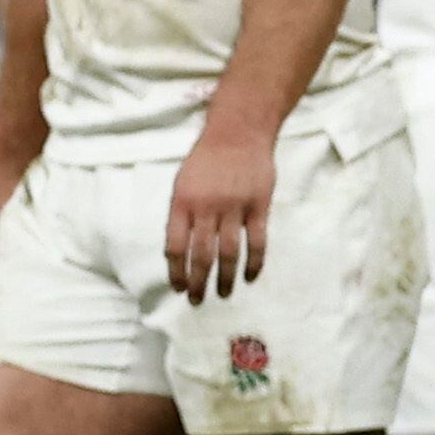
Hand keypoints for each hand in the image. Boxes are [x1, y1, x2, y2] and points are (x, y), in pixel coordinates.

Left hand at [165, 123, 275, 303]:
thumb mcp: (182, 182)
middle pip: (201, 255)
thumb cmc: (206, 158)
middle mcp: (206, 208)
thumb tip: (182, 249)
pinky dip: (254, 262)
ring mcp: (234, 208)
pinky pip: (257, 241)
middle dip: (198, 282)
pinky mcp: (259, 206)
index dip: (176, 271)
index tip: (178, 287)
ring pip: (229, 252)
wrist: (238, 133)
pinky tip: (250, 277)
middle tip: (197, 301)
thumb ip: (182, 214)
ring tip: (222, 294)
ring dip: (225, 278)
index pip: (175, 246)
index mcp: (182, 202)